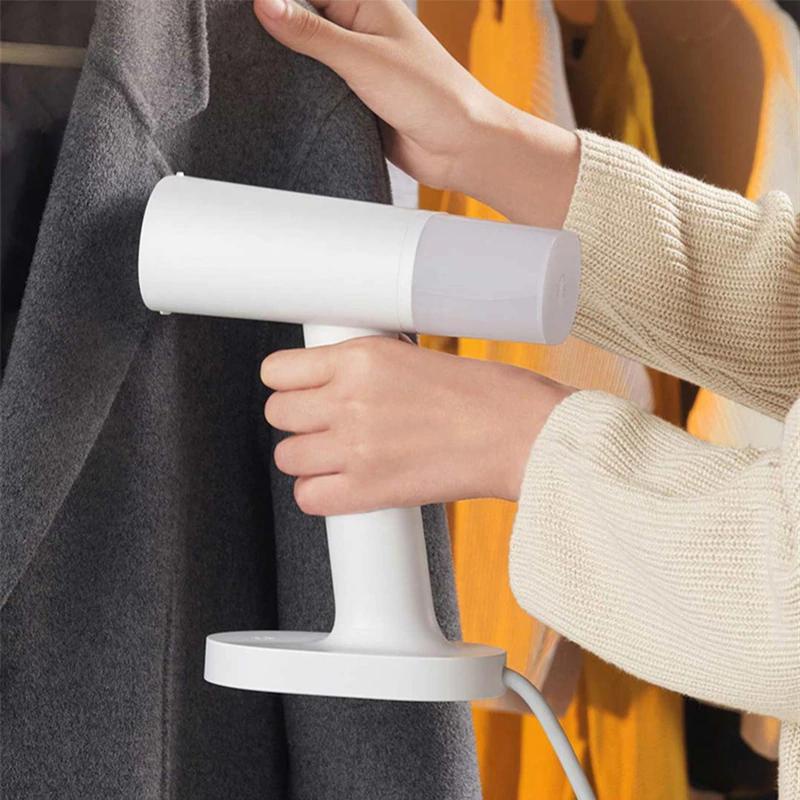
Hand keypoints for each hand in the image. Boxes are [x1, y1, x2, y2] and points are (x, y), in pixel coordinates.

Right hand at [253, 0, 579, 227]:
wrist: (461, 149)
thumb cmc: (432, 95)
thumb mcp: (363, 59)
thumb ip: (311, 33)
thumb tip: (264, 3)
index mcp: (365, 4)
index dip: (275, 1)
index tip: (240, 13)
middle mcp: (359, 31)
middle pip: (302, 22)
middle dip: (274, 31)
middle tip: (235, 43)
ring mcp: (356, 67)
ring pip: (306, 60)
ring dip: (286, 67)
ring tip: (247, 70)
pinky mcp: (354, 101)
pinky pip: (317, 92)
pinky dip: (300, 95)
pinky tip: (277, 100)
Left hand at [261, 336, 571, 515]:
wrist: (524, 435)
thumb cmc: (488, 393)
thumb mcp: (417, 355)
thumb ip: (368, 367)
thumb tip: (338, 377)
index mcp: (362, 358)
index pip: (278, 370)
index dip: (287, 381)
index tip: (300, 387)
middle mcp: (350, 400)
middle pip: (277, 414)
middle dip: (298, 418)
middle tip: (327, 420)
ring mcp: (357, 448)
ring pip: (287, 457)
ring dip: (308, 456)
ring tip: (340, 453)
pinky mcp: (370, 490)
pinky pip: (309, 497)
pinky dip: (321, 492)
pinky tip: (345, 482)